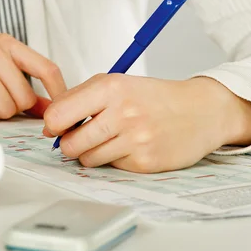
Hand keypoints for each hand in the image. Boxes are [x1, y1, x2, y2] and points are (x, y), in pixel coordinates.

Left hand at [43, 75, 250, 172]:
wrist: (201, 111)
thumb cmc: (153, 97)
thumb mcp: (115, 83)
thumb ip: (78, 99)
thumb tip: (49, 127)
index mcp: (110, 88)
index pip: (58, 114)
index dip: (53, 124)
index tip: (59, 125)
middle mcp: (122, 112)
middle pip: (70, 144)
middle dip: (69, 144)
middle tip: (81, 137)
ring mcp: (135, 139)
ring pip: (87, 159)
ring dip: (91, 153)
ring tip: (109, 139)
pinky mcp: (145, 161)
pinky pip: (111, 167)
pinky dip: (114, 159)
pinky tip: (129, 146)